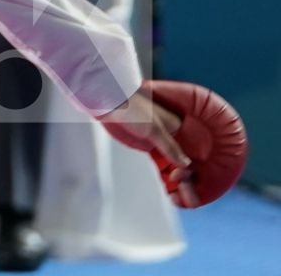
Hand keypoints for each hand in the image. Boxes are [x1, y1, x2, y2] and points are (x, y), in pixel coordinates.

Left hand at [100, 84, 196, 205]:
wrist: (110, 104)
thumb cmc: (133, 109)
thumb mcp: (153, 129)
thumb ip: (169, 147)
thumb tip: (186, 164)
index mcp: (178, 129)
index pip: (191, 153)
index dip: (188, 169)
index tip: (179, 178)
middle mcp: (172, 137)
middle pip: (183, 162)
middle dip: (186, 179)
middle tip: (185, 196)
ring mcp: (159, 143)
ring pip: (172, 165)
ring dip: (176, 180)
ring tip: (178, 197)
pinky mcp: (147, 147)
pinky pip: (160, 164)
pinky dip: (164, 175)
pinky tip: (168, 188)